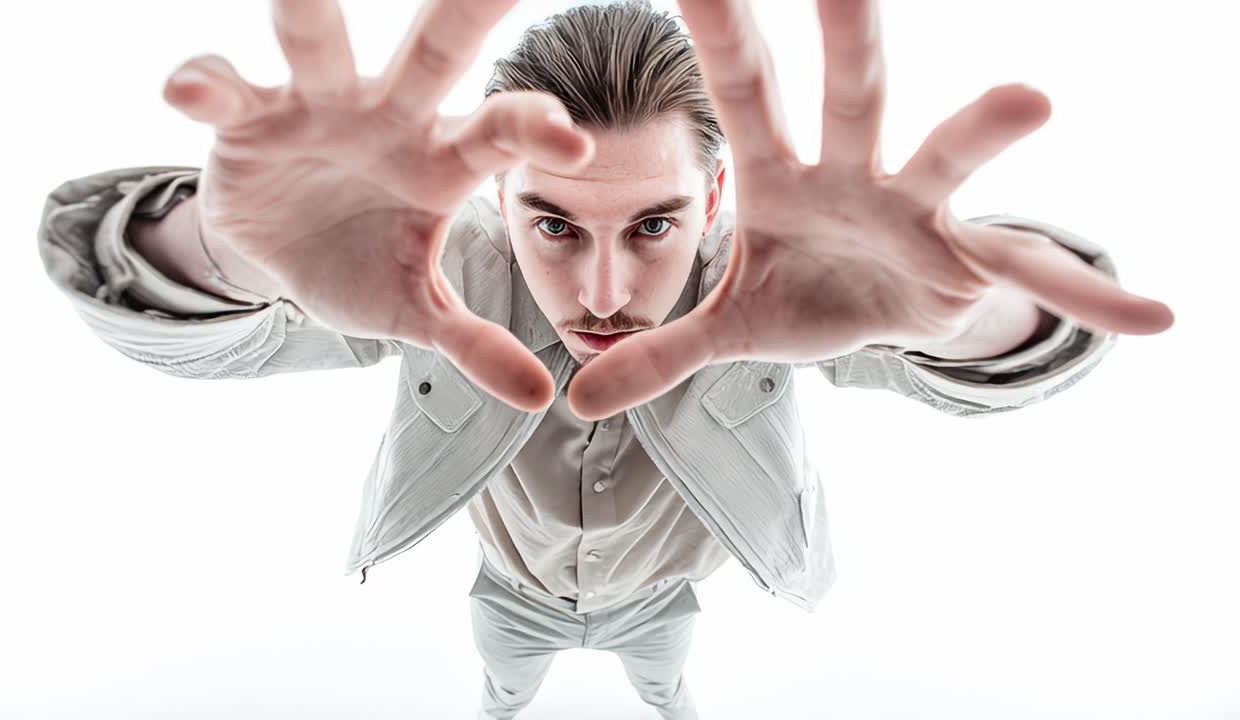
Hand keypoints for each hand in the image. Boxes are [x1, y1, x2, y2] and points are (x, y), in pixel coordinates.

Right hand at [162, 0, 594, 411]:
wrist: (278, 258)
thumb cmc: (362, 267)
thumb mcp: (418, 309)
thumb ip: (473, 343)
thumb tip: (539, 397)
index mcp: (444, 159)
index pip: (499, 133)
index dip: (534, 130)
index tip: (575, 143)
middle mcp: (389, 116)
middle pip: (433, 56)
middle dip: (465, 15)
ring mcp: (316, 105)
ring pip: (320, 49)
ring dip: (309, 17)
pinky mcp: (245, 116)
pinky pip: (226, 88)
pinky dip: (205, 85)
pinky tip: (185, 90)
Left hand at [566, 0, 1173, 420]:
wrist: (878, 316)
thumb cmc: (803, 294)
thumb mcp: (728, 329)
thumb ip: (659, 354)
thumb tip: (575, 398)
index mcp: (783, 177)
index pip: (744, 94)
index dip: (718, 33)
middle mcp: (855, 174)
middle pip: (850, 97)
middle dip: (845, 40)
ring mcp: (920, 212)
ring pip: (948, 158)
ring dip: (982, 130)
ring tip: (1031, 95)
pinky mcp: (968, 264)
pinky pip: (1029, 276)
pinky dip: (1083, 296)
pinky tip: (1152, 315)